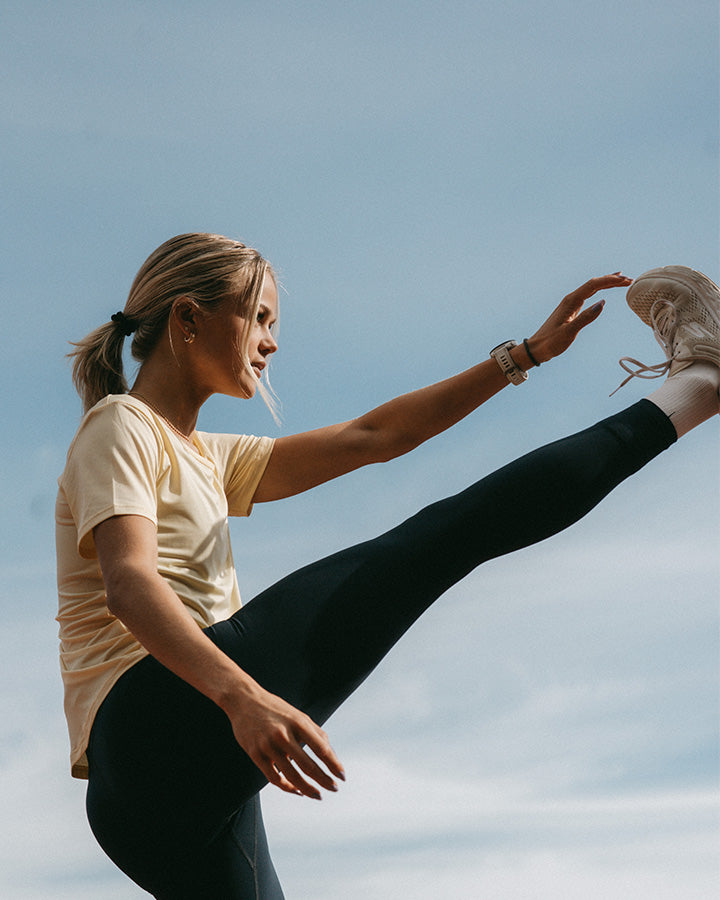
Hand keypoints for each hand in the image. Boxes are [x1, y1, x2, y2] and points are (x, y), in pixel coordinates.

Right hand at [224, 685, 345, 799]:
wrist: (244, 700)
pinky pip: (273, 777)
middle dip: (324, 780)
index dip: (334, 764)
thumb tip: (331, 755)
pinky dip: (287, 787)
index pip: (321, 748)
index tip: (342, 776)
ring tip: (317, 795)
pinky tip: (296, 790)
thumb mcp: (298, 715)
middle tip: (334, 789)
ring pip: (292, 775)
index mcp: (298, 722)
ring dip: (307, 789)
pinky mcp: (255, 753)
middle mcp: (283, 734)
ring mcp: (268, 745)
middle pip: (308, 766)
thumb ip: (315, 733)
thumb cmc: (275, 709)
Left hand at [526, 272, 632, 364]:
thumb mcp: (569, 332)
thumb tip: (602, 303)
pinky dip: (599, 290)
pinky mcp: (571, 310)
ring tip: (622, 280)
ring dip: (607, 283)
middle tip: (630, 280)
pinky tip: (605, 291)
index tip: (625, 281)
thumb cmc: (551, 342)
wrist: (536, 348)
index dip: (610, 281)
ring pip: (591, 288)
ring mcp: (571, 304)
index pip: (593, 285)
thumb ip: (585, 318)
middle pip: (594, 283)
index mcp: (571, 301)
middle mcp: (571, 299)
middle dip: (611, 280)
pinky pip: (588, 295)